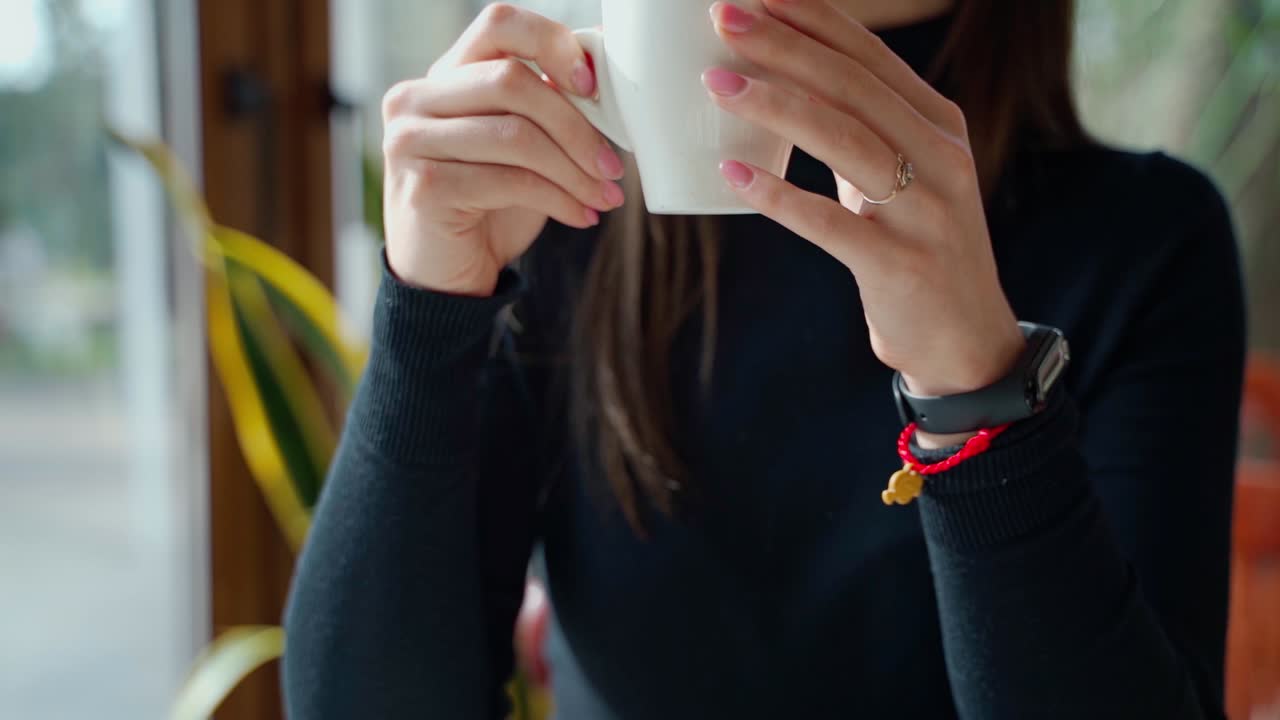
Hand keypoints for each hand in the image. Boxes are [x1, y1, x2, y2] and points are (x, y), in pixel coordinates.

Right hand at [381, 3, 625, 295]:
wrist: (448, 276)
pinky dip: (558, 199)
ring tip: (604, 196)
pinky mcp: (423, 186)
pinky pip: (509, 181)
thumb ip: (545, 105)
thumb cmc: (491, 205)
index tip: (592, 85)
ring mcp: (411, 141)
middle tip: (613, 165)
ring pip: (515, 135)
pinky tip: (581, 216)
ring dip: (574, 170)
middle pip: (512, 80)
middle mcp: (416, 98)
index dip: (552, 44)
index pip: (498, 23)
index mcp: (445, 74)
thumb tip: (605, 70)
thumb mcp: (521, 146)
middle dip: (576, 126)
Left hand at [704, 1, 1023, 402]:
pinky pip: (831, 224)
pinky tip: (733, 176)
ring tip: (717, 85)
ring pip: (847, 142)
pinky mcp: (901, 265)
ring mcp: (927, 212)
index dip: (812, 20)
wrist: (965, 339)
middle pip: (854, 87)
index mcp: (939, 124)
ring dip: (777, 107)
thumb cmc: (918, 247)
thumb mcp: (903, 176)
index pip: (870, 56)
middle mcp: (943, 158)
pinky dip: (780, 197)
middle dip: (785, 46)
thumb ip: (859, 131)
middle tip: (722, 20)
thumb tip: (782, 83)